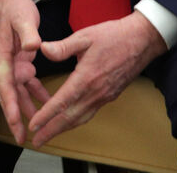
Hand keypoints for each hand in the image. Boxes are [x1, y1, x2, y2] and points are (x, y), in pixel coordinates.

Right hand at [0, 0, 48, 145]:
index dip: (10, 104)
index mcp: (0, 56)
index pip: (4, 84)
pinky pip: (26, 83)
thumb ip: (28, 32)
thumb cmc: (15, 8)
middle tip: (21, 137)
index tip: (15, 121)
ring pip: (17, 92)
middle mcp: (2, 63)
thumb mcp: (23, 18)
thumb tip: (33, 47)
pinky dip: (35, 92)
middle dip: (14, 116)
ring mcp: (10, 64)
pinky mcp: (19, 61)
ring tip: (35, 127)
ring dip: (26, 108)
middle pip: (8, 94)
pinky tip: (45, 102)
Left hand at [24, 12, 167, 145]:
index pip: (62, 102)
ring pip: (81, 118)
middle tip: (37, 142)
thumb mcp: (85, 36)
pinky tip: (68, 120)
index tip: (33, 125)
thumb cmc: (114, 36)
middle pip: (70, 118)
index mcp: (87, 77)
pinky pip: (90, 112)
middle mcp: (96, 92)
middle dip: (52, 131)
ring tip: (49, 135)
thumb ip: (63, 46)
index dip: (46, 115)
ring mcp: (104, 95)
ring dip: (63, 129)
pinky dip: (76, 120)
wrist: (143, 40)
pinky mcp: (110, 95)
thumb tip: (42, 49)